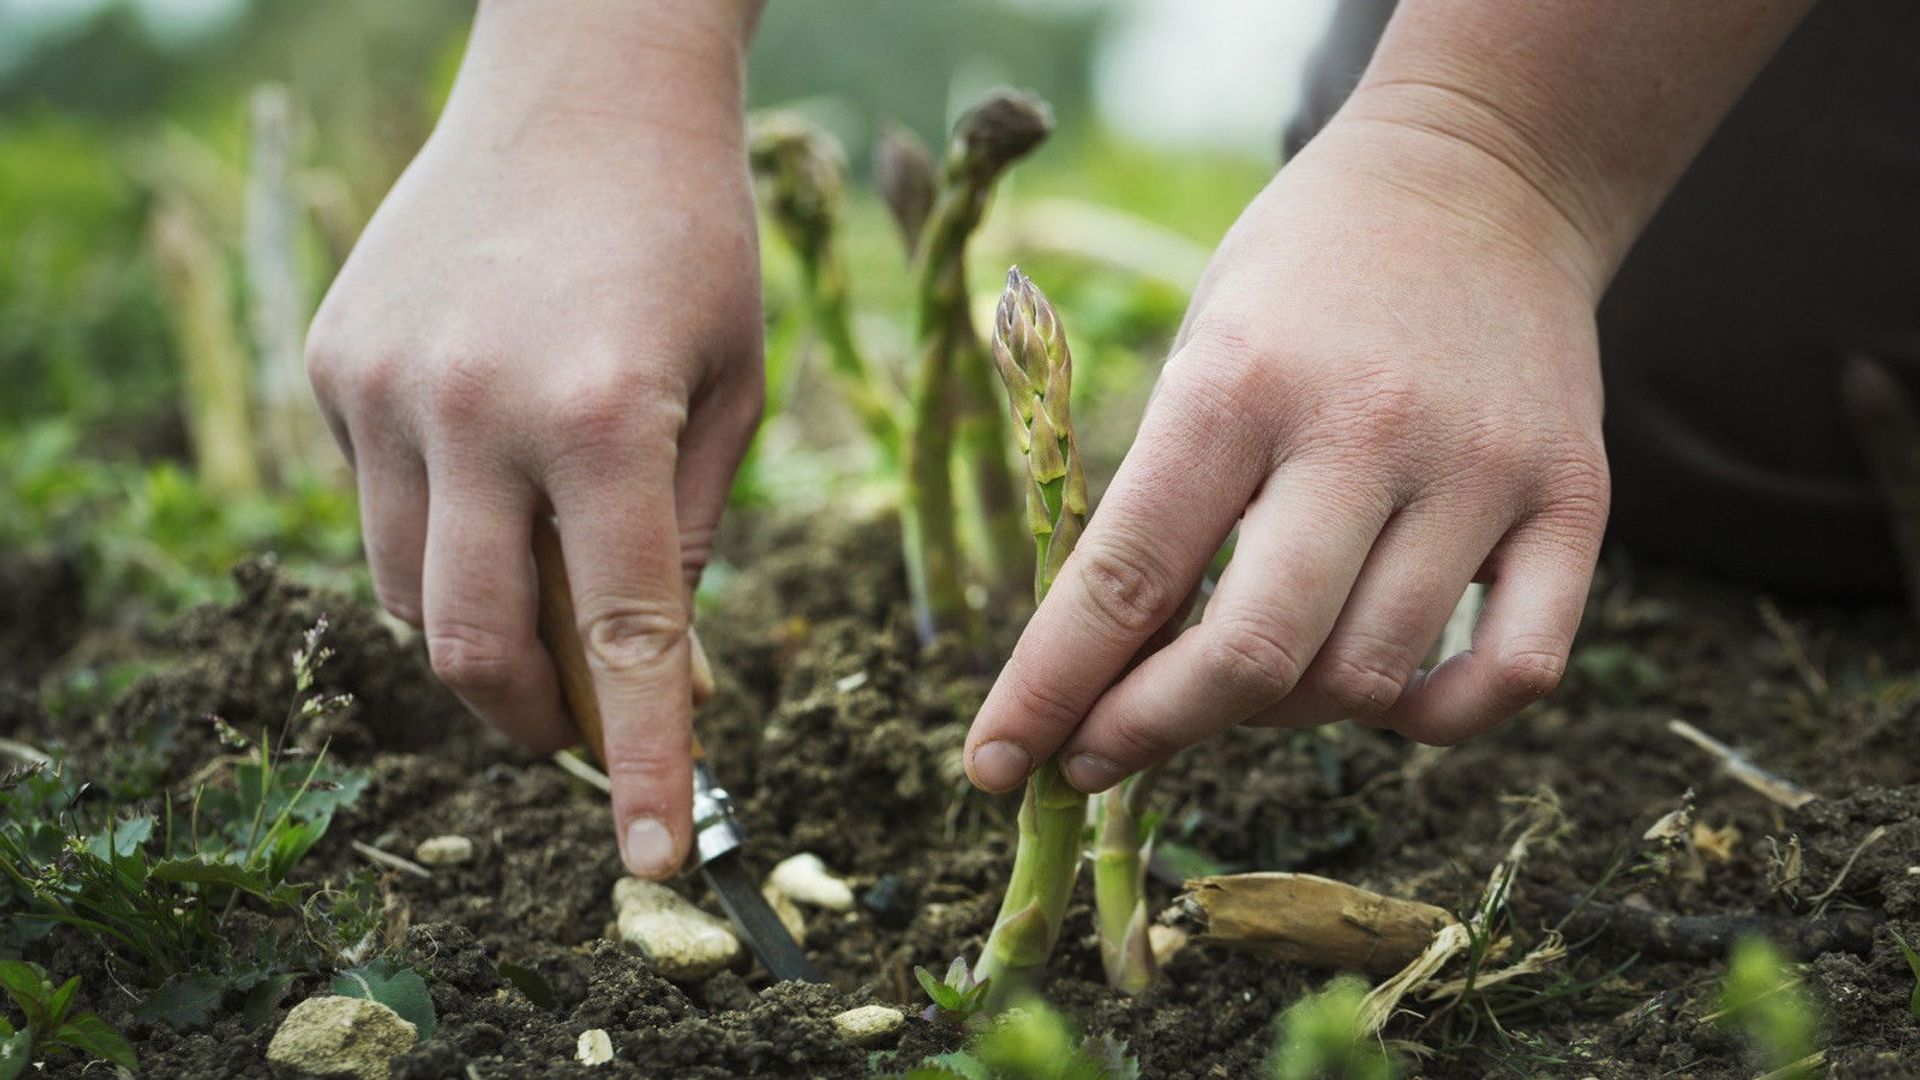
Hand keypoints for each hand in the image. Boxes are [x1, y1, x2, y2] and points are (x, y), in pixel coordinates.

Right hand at [306, 2, 761, 877]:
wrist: (583, 81)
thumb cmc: (691, 233)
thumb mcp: (732, 386)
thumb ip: (690, 534)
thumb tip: (657, 666)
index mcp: (601, 417)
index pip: (626, 639)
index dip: (645, 765)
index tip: (658, 860)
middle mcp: (471, 409)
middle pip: (474, 647)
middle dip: (534, 721)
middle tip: (585, 731)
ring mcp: (381, 385)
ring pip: (404, 590)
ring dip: (479, 635)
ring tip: (547, 599)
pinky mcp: (332, 362)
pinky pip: (374, 504)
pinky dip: (436, 535)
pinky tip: (491, 476)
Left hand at [965, 111, 1611, 793]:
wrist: (1480, 177)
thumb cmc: (1300, 277)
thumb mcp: (1196, 350)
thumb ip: (1160, 503)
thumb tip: (1103, 672)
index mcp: (1238, 381)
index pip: (1125, 577)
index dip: (1049, 690)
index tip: (997, 762)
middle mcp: (1363, 430)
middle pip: (1247, 656)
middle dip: (1146, 731)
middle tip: (1095, 756)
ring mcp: (1480, 470)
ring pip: (1365, 680)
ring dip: (1277, 717)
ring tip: (1237, 683)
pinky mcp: (1573, 500)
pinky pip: (1514, 672)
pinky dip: (1435, 719)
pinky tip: (1381, 696)